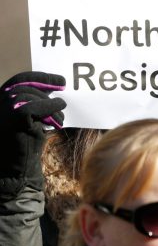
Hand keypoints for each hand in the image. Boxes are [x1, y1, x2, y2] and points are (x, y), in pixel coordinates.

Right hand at [0, 72, 65, 190]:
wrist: (14, 168)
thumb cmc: (25, 144)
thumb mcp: (31, 118)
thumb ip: (36, 103)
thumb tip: (54, 90)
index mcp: (1, 102)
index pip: (19, 80)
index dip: (40, 77)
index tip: (60, 80)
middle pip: (26, 86)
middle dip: (47, 87)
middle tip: (64, 90)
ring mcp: (3, 110)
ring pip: (30, 95)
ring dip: (50, 105)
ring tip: (59, 120)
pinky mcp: (12, 118)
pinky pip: (34, 106)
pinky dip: (50, 109)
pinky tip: (58, 121)